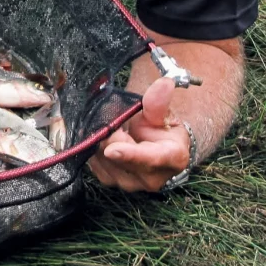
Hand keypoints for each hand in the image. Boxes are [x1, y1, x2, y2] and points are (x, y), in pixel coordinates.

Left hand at [87, 76, 189, 192]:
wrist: (156, 147)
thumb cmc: (162, 128)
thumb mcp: (163, 113)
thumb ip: (158, 102)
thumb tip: (164, 83)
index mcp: (172, 159)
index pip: (149, 158)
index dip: (130, 154)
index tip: (112, 149)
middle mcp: (150, 179)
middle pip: (117, 156)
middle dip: (109, 133)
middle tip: (111, 115)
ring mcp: (129, 183)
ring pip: (102, 158)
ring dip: (101, 139)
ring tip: (113, 128)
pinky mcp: (110, 181)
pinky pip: (93, 161)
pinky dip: (94, 146)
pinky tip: (103, 137)